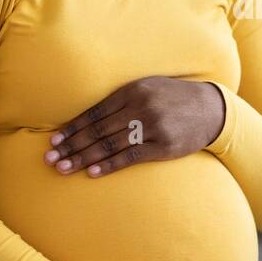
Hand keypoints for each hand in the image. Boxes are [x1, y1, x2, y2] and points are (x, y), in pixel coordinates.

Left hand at [44, 76, 224, 177]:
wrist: (211, 109)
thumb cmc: (173, 98)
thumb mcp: (148, 88)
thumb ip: (121, 99)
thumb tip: (88, 117)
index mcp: (133, 91)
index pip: (95, 112)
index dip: (73, 127)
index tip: (54, 140)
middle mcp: (141, 108)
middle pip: (98, 130)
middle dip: (71, 145)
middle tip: (51, 158)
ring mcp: (153, 128)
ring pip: (110, 145)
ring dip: (83, 158)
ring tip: (64, 168)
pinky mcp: (163, 146)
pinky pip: (131, 157)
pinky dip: (109, 165)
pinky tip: (91, 172)